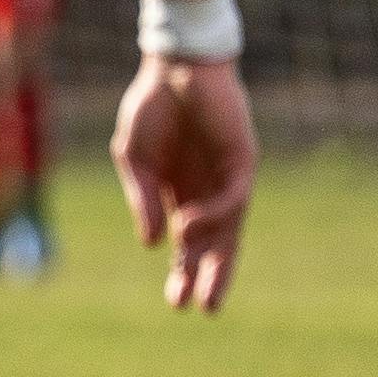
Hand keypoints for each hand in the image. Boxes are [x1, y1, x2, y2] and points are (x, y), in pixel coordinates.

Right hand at [110, 55, 255, 311]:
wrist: (177, 66)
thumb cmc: (153, 107)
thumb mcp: (134, 158)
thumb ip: (144, 199)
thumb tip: (152, 245)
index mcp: (180, 193)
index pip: (188, 243)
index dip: (183, 273)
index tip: (176, 304)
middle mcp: (208, 191)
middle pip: (218, 245)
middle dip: (210, 277)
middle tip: (204, 309)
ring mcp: (228, 177)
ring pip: (231, 229)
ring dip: (217, 259)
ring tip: (198, 285)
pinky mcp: (243, 160)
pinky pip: (233, 198)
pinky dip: (214, 217)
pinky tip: (189, 226)